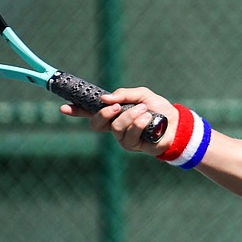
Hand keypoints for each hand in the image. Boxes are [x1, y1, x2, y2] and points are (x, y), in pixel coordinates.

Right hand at [59, 87, 176, 152]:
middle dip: (104, 114)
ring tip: (144, 110)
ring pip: (116, 128)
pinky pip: (130, 135)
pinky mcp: (135, 146)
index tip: (64, 107)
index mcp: (114, 114)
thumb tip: (105, 98)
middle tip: (115, 106)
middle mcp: (115, 128)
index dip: (76, 111)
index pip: (90, 113)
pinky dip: (139, 123)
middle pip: (97, 124)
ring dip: (130, 116)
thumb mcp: (141, 94)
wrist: (177, 122)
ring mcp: (124, 139)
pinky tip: (148, 119)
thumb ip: (124, 94)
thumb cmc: (158, 109)